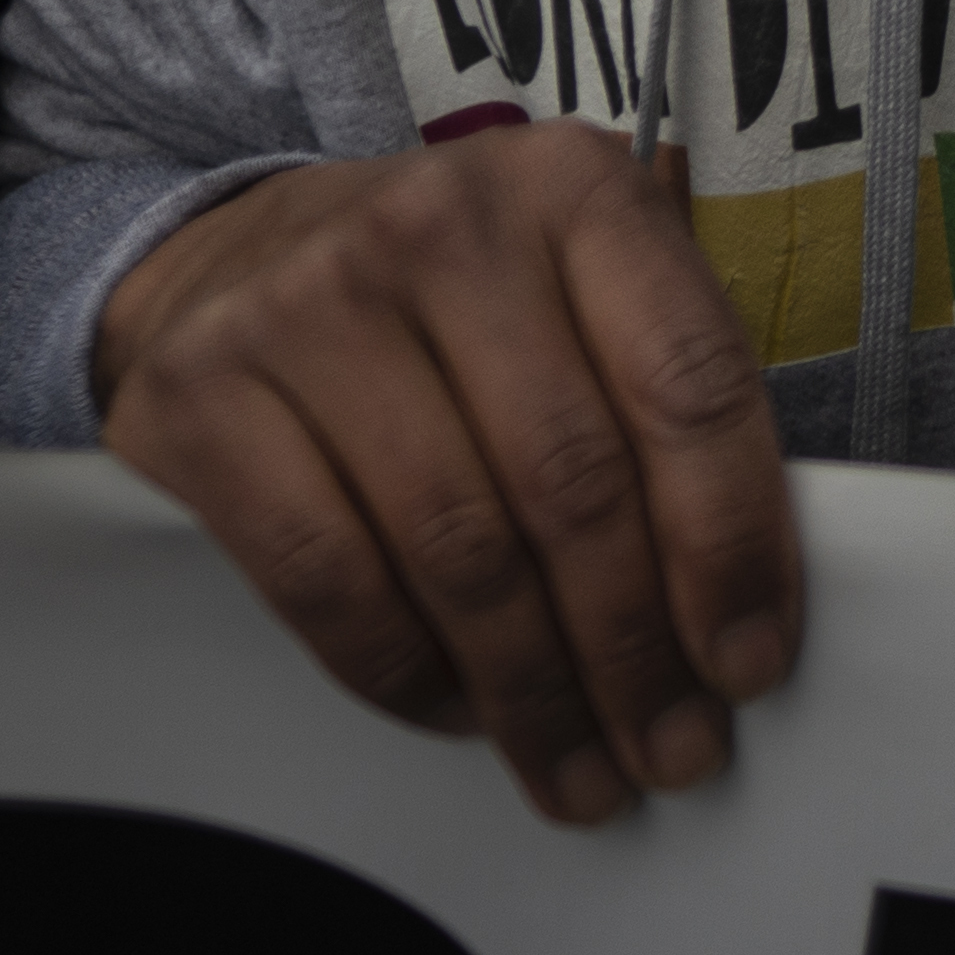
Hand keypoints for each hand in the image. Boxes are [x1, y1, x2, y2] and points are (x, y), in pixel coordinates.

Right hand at [89, 127, 801, 823]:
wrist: (243, 253)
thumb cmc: (455, 294)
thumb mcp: (583, 284)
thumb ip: (668, 396)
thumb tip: (746, 599)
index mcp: (574, 188)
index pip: (687, 382)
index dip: (730, 543)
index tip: (749, 662)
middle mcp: (444, 225)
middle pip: (572, 485)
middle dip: (634, 651)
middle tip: (671, 750)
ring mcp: (312, 305)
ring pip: (457, 550)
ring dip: (533, 692)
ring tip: (578, 767)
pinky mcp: (205, 394)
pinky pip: (330, 582)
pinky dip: (409, 674)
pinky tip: (461, 713)